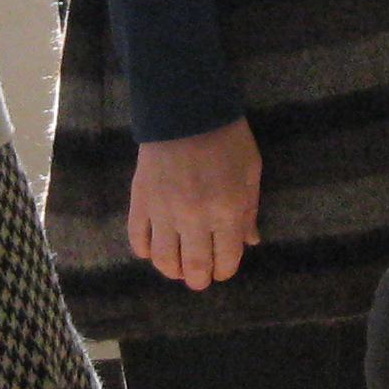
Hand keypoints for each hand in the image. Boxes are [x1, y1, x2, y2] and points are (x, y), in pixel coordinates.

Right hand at [128, 117, 262, 289]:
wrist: (185, 109)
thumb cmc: (226, 139)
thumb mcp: (250, 172)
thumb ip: (249, 210)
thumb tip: (249, 242)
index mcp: (227, 211)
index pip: (226, 261)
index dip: (224, 271)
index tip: (222, 268)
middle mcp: (195, 218)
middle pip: (195, 267)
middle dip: (199, 279)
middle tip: (199, 278)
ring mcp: (164, 211)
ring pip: (164, 260)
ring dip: (172, 270)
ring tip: (178, 267)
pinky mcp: (140, 202)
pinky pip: (138, 239)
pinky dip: (145, 251)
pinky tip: (154, 249)